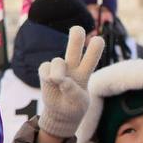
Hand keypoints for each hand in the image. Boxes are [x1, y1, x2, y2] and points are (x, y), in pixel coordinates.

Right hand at [36, 25, 105, 139]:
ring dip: (58, 72)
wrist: (62, 113)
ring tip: (58, 82)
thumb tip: (61, 80)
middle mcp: (73, 66)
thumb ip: (73, 92)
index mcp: (85, 72)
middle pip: (74, 48)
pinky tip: (50, 82)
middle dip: (76, 38)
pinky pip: (44, 68)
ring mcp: (59, 68)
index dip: (94, 49)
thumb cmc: (75, 107)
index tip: (98, 40)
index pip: (91, 58)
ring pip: (57, 61)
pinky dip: (46, 76)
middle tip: (78, 29)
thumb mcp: (79, 103)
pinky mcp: (46, 72)